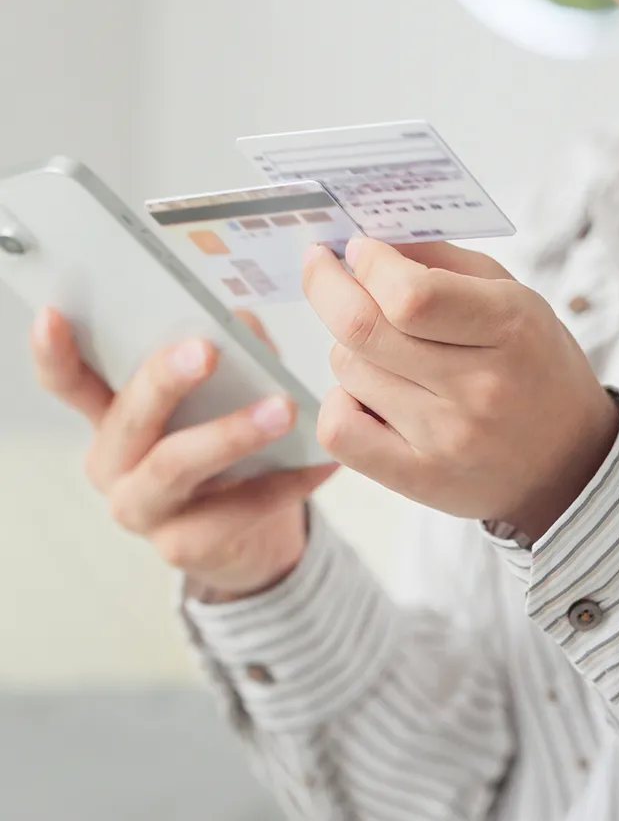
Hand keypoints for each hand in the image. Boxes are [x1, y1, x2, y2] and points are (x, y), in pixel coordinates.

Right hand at [30, 309, 337, 600]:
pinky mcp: (181, 547)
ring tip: (285, 409)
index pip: (69, 383)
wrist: (245, 536)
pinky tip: (322, 461)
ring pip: (176, 466)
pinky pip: (235, 510)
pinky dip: (285, 483)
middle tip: (206, 350)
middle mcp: (113, 464)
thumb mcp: (220, 398)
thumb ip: (228, 356)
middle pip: (129, 419)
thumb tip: (240, 321)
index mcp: (111, 417)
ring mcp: (142, 509)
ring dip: (232, 433)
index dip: (55, 352)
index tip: (53, 315)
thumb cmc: (226, 449)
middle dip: (164, 381)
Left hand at [303, 238, 618, 539]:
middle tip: (324, 268)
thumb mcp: (513, 296)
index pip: (411, 295)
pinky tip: (365, 395)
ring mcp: (448, 438)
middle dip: (328, 287)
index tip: (358, 249)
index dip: (369, 264)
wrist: (568, 462)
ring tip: (382, 349)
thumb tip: (367, 241)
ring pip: (348, 371)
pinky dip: (339, 402)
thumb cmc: (533, 366)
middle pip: (363, 329)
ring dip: (349, 347)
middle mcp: (481, 386)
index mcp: (511, 327)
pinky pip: (339, 430)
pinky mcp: (420, 478)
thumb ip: (442, 261)